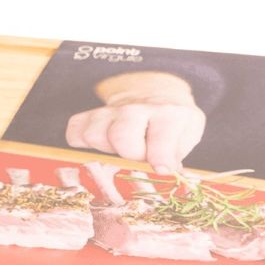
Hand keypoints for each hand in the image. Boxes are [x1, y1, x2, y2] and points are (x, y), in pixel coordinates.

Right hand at [65, 74, 206, 174]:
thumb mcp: (188, 132)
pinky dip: (81, 141)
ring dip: (105, 149)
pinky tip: (101, 144)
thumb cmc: (173, 122)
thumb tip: (164, 172)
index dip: (160, 158)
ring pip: (93, 134)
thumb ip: (178, 153)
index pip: (160, 139)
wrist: (158, 92)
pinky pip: (75, 130)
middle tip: (140, 157)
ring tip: (121, 149)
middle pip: (120, 136)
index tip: (162, 168)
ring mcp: (112, 111)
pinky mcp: (92, 114)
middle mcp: (138, 109)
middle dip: (130, 155)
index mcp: (169, 114)